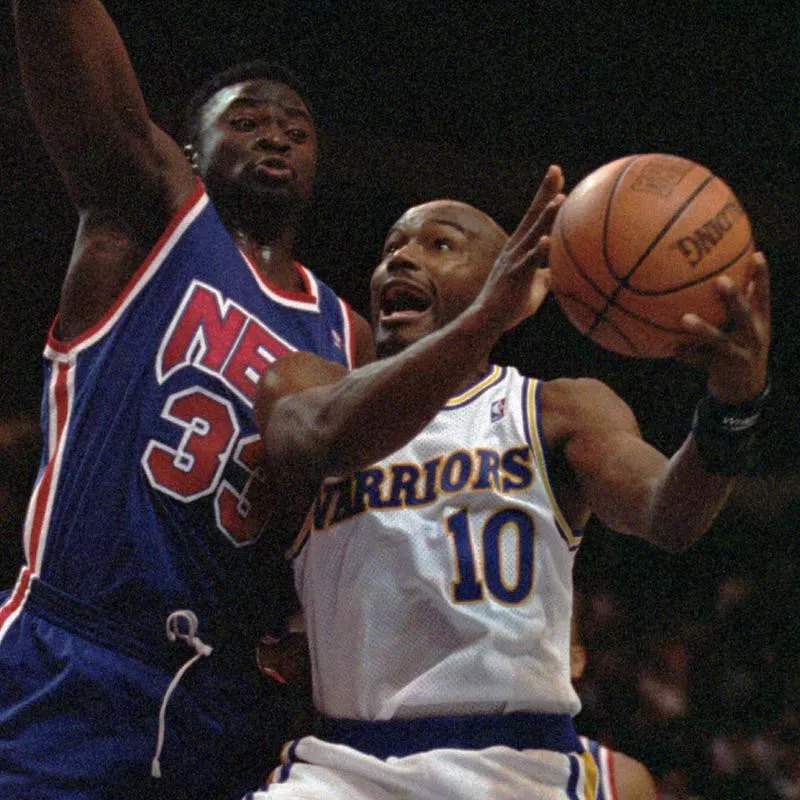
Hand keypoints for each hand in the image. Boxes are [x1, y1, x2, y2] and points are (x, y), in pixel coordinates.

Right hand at [476, 165, 564, 331]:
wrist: (487, 322)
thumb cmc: (510, 307)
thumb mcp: (535, 287)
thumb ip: (547, 275)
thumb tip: (562, 272)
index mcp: (520, 248)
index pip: (535, 217)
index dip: (546, 195)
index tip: (558, 176)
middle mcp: (515, 248)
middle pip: (532, 215)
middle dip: (545, 192)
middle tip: (555, 170)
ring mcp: (514, 261)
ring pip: (532, 234)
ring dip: (546, 216)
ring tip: (559, 199)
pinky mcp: (514, 277)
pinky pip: (528, 262)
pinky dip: (537, 250)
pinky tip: (547, 240)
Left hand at [677, 251, 770, 402]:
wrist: (745, 390)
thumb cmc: (743, 347)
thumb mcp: (751, 327)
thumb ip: (746, 302)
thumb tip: (737, 268)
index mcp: (760, 323)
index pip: (764, 296)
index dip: (762, 276)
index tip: (756, 255)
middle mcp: (753, 337)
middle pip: (745, 315)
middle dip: (734, 298)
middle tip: (721, 280)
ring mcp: (739, 355)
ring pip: (720, 341)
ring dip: (702, 329)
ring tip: (684, 318)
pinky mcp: (722, 370)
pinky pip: (699, 361)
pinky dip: (684, 354)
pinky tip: (669, 347)